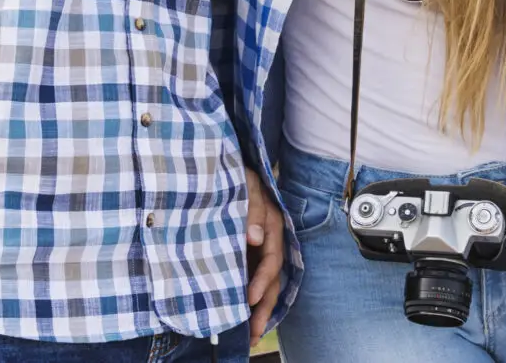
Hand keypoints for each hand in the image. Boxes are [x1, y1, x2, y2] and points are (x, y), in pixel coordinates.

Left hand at [244, 168, 285, 338]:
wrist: (232, 170)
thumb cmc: (241, 176)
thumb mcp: (246, 185)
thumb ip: (251, 209)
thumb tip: (255, 238)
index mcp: (274, 226)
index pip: (271, 260)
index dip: (262, 280)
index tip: (248, 298)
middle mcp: (270, 242)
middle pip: (273, 280)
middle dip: (264, 307)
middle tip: (253, 333)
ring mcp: (260, 250)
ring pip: (266, 285)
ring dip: (259, 311)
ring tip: (250, 336)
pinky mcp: (249, 256)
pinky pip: (254, 281)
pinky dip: (251, 301)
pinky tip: (243, 319)